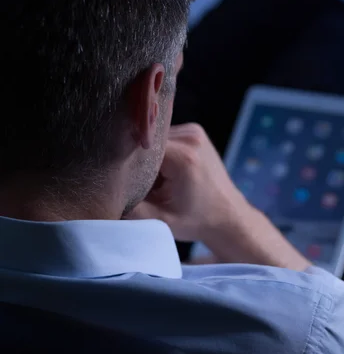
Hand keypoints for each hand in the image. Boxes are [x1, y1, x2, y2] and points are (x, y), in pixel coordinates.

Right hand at [129, 123, 309, 270]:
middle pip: (147, 141)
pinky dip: (160, 153)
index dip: (128, 164)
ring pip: (155, 138)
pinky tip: (164, 172)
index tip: (123, 181)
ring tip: (155, 180)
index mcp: (184, 156)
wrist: (228, 216)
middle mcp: (191, 137)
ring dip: (149, 157)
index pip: (140, 149)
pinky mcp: (194, 132)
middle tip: (140, 184)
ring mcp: (194, 131)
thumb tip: (105, 195)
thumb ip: (131, 208)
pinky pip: (165, 137)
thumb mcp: (160, 222)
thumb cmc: (197, 220)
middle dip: (139, 161)